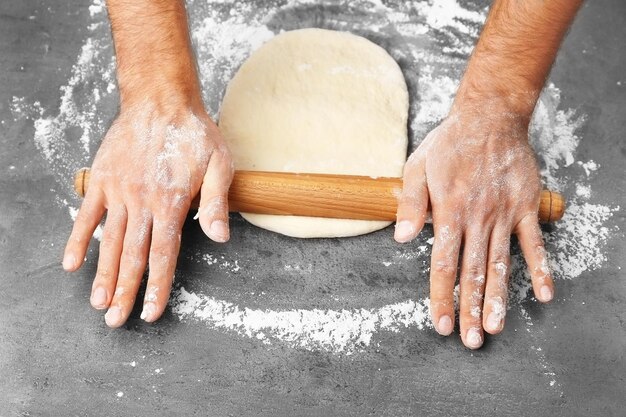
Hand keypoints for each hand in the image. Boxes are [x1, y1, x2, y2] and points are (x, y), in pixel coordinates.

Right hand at [62, 100, 232, 327]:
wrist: (161, 100)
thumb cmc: (195, 134)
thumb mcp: (220, 165)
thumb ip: (217, 204)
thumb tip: (221, 239)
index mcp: (172, 202)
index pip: (164, 254)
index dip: (158, 286)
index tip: (152, 312)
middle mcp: (142, 202)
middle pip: (134, 256)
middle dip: (127, 291)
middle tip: (117, 321)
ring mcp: (119, 191)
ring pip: (110, 241)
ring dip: (104, 274)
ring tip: (98, 304)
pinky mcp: (101, 179)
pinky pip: (86, 214)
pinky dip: (78, 239)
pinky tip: (72, 264)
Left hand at [394, 101, 553, 348]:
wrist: (490, 118)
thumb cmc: (449, 144)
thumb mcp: (418, 167)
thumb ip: (410, 204)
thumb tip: (400, 238)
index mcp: (449, 213)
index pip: (443, 264)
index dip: (441, 298)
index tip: (441, 325)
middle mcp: (478, 219)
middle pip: (473, 273)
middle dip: (470, 310)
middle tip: (471, 340)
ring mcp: (504, 215)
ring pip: (502, 264)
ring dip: (500, 298)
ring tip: (497, 328)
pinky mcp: (526, 207)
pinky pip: (534, 243)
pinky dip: (541, 268)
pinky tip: (544, 294)